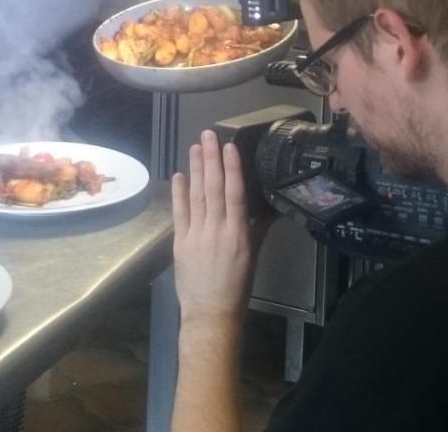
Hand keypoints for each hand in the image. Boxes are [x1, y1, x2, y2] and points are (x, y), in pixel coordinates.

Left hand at [171, 130, 258, 322]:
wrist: (211, 312)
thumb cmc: (236, 285)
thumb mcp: (253, 255)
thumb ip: (257, 227)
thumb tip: (268, 206)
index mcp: (238, 233)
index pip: (235, 194)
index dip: (231, 168)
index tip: (228, 146)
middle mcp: (217, 230)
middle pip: (213, 189)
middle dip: (211, 160)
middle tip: (208, 135)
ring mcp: (196, 235)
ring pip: (196, 196)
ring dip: (195, 169)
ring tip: (195, 147)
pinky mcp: (180, 243)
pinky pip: (179, 213)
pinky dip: (179, 192)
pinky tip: (179, 175)